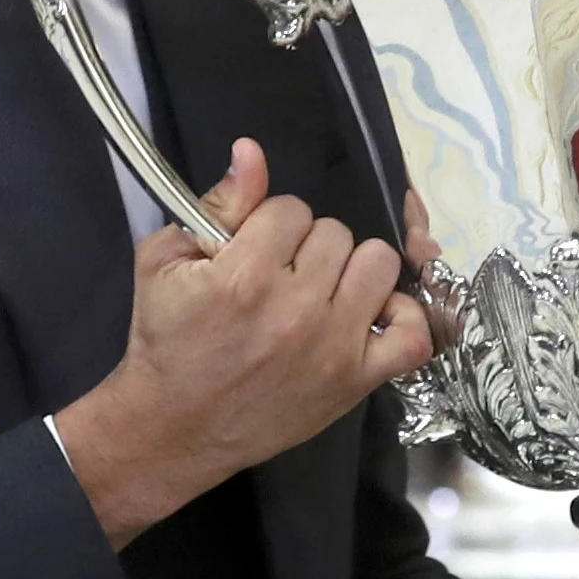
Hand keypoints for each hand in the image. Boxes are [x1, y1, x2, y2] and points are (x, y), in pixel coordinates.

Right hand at [52, 139, 435, 543]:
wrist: (173, 426)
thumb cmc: (167, 340)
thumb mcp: (165, 262)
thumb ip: (217, 204)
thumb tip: (252, 152)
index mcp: (245, 275)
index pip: (291, 210)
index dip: (270, 225)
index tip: (255, 251)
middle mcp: (295, 309)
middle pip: (336, 233)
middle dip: (308, 246)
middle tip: (283, 275)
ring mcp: (332, 347)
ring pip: (379, 265)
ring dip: (353, 271)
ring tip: (322, 292)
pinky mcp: (356, 381)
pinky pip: (413, 335)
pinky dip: (403, 318)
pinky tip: (370, 315)